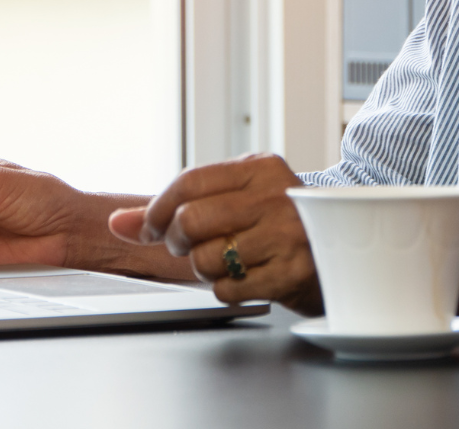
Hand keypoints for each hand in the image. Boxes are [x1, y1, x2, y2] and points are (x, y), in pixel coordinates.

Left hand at [109, 153, 322, 314]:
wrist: (340, 256)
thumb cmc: (277, 226)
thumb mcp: (237, 201)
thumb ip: (176, 208)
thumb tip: (117, 222)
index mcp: (261, 169)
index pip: (190, 181)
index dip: (158, 209)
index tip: (149, 228)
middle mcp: (277, 196)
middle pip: (192, 220)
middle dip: (178, 242)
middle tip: (189, 248)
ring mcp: (287, 235)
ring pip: (206, 258)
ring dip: (205, 269)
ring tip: (229, 261)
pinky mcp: (291, 273)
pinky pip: (228, 289)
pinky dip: (226, 290)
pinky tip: (248, 277)